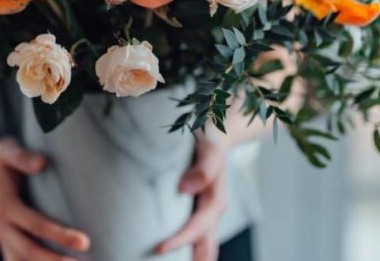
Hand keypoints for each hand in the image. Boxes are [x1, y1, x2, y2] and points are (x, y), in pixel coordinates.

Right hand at [0, 137, 90, 260]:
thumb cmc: (1, 159)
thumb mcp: (7, 150)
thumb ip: (23, 157)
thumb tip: (42, 163)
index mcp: (3, 205)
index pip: (34, 224)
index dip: (59, 235)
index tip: (84, 241)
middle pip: (27, 250)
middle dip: (55, 259)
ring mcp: (1, 236)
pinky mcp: (5, 241)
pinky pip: (16, 260)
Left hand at [155, 135, 227, 260]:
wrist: (219, 131)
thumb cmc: (210, 137)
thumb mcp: (209, 145)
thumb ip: (204, 166)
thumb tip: (186, 188)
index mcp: (215, 198)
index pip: (198, 226)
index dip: (180, 240)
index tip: (159, 249)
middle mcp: (213, 209)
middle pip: (206, 245)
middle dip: (196, 260)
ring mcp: (208, 210)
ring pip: (204, 243)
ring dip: (196, 257)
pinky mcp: (200, 208)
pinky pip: (197, 233)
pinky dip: (190, 248)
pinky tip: (175, 255)